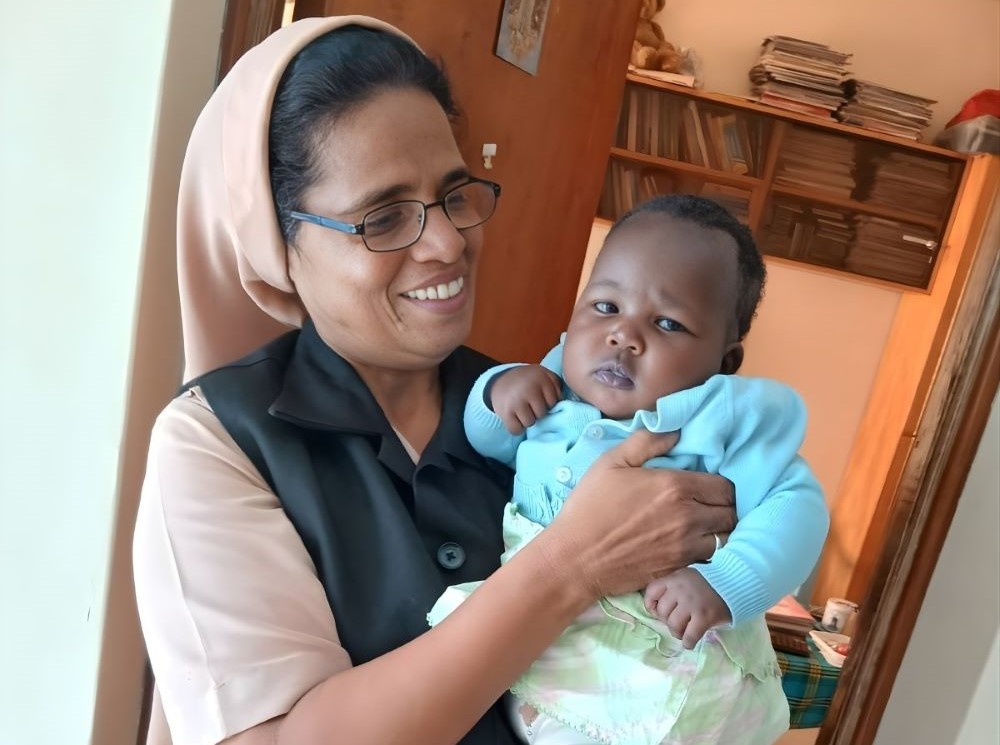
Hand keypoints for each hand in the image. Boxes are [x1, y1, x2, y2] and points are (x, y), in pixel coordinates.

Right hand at [489, 365, 562, 433]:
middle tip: (529, 404)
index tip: (540, 397)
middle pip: (542, 413)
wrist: (500, 380)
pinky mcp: (505, 412)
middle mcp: (529, 389)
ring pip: (530, 422)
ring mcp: (517, 401)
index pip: (553, 402)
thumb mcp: (544, 375)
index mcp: (541, 378)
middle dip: (536, 411)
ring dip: (527, 420)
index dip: (548, 402)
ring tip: (522, 411)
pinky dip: (516, 428)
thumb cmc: (528, 381)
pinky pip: (516, 430)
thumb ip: (556, 385)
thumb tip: (563, 404)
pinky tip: (515, 418)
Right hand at [531, 430, 735, 601]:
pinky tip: (692, 542)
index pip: (724, 485)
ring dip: (720, 529)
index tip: (708, 483)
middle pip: (731, 512)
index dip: (720, 483)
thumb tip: (676, 431)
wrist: (576, 558)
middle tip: (710, 502)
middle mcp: (688, 517)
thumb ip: (647, 441)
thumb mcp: (611, 462)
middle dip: (725, 505)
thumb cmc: (590, 507)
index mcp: (675, 487)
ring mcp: (686, 546)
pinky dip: (709, 549)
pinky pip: (711, 558)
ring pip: (726, 537)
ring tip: (706, 523)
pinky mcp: (679, 568)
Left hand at [644, 568, 731, 648]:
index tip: (658, 612)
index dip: (652, 605)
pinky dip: (688, 642)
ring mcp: (692, 604)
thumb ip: (674, 587)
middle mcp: (680, 590)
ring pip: (673, 625)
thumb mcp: (688, 577)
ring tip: (683, 632)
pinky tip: (690, 642)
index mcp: (675, 578)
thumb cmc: (711, 582)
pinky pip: (689, 636)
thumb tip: (659, 610)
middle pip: (663, 612)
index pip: (652, 591)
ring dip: (677, 633)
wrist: (737, 583)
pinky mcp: (704, 617)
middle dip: (667, 621)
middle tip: (677, 623)